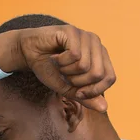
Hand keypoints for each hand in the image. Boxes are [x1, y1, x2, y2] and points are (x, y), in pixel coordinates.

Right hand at [0, 26, 115, 112]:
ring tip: (60, 65)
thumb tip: (104, 108)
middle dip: (78, 82)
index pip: (110, 78)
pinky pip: (74, 55)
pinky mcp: (73, 31)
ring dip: (67, 71)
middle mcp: (97, 43)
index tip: (77, 92)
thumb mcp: (69, 88)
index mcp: (101, 56)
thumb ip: (86, 97)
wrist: (29, 53)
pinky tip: (55, 56)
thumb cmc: (50, 69)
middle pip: (98, 74)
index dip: (94, 91)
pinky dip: (61, 62)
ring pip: (85, 65)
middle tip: (66, 75)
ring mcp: (85, 36)